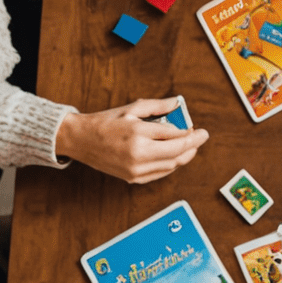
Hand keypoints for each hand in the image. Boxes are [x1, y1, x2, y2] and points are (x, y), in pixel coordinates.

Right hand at [55, 99, 208, 183]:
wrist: (79, 140)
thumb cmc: (105, 122)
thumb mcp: (131, 109)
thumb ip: (158, 106)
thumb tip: (178, 104)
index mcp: (138, 133)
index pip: (175, 135)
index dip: (191, 133)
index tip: (199, 129)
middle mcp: (138, 154)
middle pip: (178, 152)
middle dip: (194, 144)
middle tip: (202, 137)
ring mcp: (135, 169)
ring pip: (172, 165)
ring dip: (184, 155)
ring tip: (190, 145)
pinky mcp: (133, 178)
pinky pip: (161, 173)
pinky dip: (171, 164)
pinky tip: (175, 156)